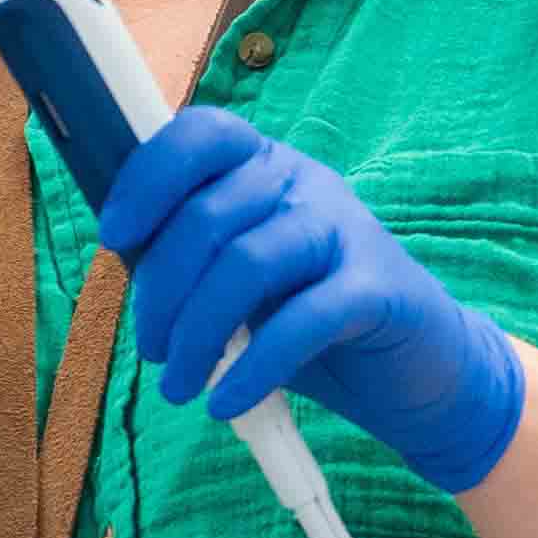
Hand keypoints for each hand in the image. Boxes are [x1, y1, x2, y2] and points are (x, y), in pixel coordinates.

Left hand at [93, 110, 527, 492]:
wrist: (422, 368)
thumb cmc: (316, 320)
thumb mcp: (247, 280)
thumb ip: (194, 258)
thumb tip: (123, 253)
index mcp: (267, 168)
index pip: (202, 136)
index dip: (148, 177)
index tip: (115, 237)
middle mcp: (306, 185)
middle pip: (210, 215)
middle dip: (162, 291)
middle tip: (155, 351)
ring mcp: (345, 233)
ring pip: (247, 264)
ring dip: (196, 333)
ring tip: (181, 384)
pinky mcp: (376, 289)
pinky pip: (299, 321)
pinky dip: (251, 368)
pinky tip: (227, 401)